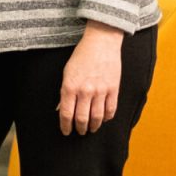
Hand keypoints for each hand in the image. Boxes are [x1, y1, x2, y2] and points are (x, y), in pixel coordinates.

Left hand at [57, 21, 124, 135]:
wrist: (100, 43)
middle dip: (79, 128)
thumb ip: (65, 92)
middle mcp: (85, 91)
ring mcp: (101, 91)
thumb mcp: (66, 73)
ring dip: (93, 126)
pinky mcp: (113, 89)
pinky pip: (111, 109)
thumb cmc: (81, 57)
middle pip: (82, 118)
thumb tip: (61, 109)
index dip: (65, 126)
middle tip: (79, 132)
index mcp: (70, 86)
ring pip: (97, 117)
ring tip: (91, 129)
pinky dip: (107, 117)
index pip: (66, 113)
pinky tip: (104, 119)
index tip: (65, 131)